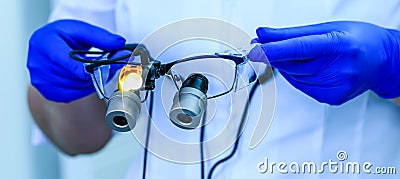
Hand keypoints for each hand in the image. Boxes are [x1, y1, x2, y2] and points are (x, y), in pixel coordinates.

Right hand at [27, 20, 125, 102]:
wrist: (50, 47)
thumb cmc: (63, 36)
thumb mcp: (81, 30)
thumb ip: (100, 37)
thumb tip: (120, 44)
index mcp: (44, 42)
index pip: (61, 58)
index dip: (77, 67)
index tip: (90, 71)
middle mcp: (38, 63)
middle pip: (73, 75)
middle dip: (96, 71)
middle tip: (112, 63)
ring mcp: (41, 81)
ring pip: (77, 86)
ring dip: (92, 79)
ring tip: (94, 68)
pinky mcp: (48, 93)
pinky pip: (73, 95)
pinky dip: (84, 87)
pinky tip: (85, 77)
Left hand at [251, 21, 399, 104]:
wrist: (383, 61)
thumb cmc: (358, 40)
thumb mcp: (327, 28)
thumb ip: (292, 34)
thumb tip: (264, 34)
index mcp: (339, 45)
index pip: (298, 48)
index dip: (273, 50)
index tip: (254, 50)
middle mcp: (339, 68)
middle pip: (293, 65)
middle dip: (274, 55)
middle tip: (261, 45)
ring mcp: (336, 86)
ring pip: (295, 76)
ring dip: (288, 65)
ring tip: (302, 54)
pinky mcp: (332, 98)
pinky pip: (302, 86)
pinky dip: (298, 76)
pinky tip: (309, 67)